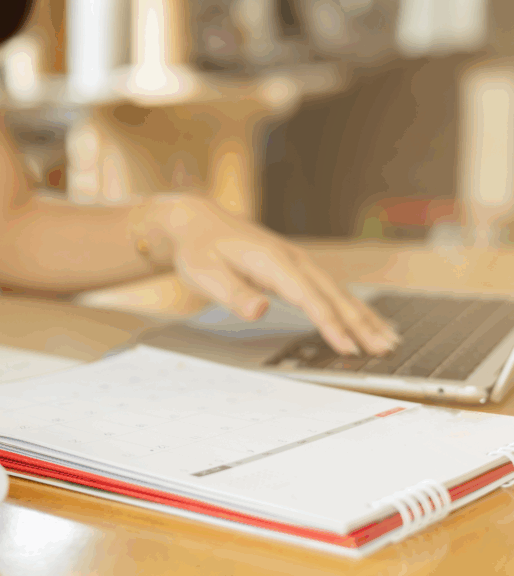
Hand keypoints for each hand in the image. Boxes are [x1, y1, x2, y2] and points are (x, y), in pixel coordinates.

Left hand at [135, 194, 398, 355]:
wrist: (197, 223)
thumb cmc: (199, 249)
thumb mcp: (204, 273)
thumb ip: (233, 293)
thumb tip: (258, 310)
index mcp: (272, 261)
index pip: (309, 297)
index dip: (330, 324)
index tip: (348, 347)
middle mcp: (292, 259)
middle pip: (333, 295)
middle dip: (360, 323)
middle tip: (384, 349)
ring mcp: (296, 262)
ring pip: (337, 291)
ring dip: (363, 316)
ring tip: (387, 339)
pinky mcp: (295, 267)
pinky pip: (329, 289)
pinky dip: (351, 306)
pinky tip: (366, 320)